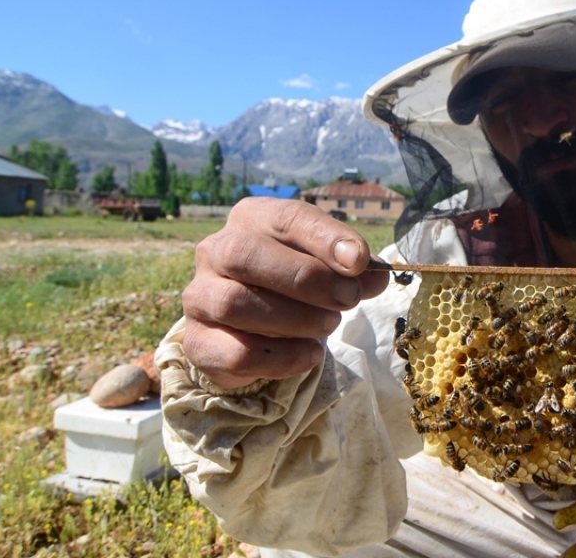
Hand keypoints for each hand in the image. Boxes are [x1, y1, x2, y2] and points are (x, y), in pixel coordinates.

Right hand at [180, 198, 388, 389]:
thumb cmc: (294, 285)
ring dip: (295, 319)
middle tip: (348, 299)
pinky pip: (235, 352)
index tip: (358, 261)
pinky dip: (281, 358)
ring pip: (235, 303)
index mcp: (251, 219)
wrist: (252, 329)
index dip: (325, 238)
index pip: (286, 218)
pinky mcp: (198, 342)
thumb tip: (376, 275)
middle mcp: (215, 251)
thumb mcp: (328, 267)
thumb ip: (354, 269)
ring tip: (329, 325)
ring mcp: (199, 296)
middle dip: (305, 279)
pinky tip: (309, 355)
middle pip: (246, 254)